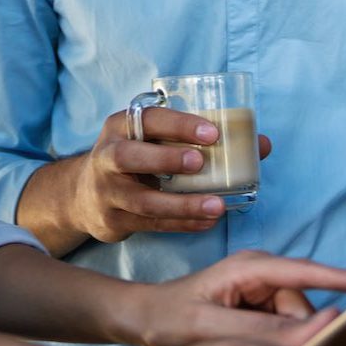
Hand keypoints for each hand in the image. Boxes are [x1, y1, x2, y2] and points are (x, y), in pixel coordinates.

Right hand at [65, 107, 272, 244]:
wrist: (83, 194)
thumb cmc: (135, 156)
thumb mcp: (156, 139)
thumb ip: (201, 138)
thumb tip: (261, 144)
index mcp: (122, 126)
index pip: (149, 120)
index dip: (179, 124)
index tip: (213, 132)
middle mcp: (108, 156)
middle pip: (129, 157)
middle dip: (165, 159)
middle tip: (201, 163)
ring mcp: (107, 192)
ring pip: (142, 201)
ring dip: (181, 204)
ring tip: (216, 206)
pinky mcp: (113, 220)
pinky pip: (150, 225)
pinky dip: (180, 225)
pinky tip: (206, 223)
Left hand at [120, 249, 345, 345]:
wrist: (143, 320)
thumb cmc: (169, 318)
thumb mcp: (209, 328)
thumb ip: (262, 332)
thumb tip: (314, 331)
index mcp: (251, 268)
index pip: (307, 272)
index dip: (344, 278)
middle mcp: (263, 274)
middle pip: (305, 308)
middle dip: (298, 336)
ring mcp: (263, 291)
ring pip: (298, 324)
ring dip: (285, 344)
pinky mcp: (262, 309)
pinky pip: (286, 330)